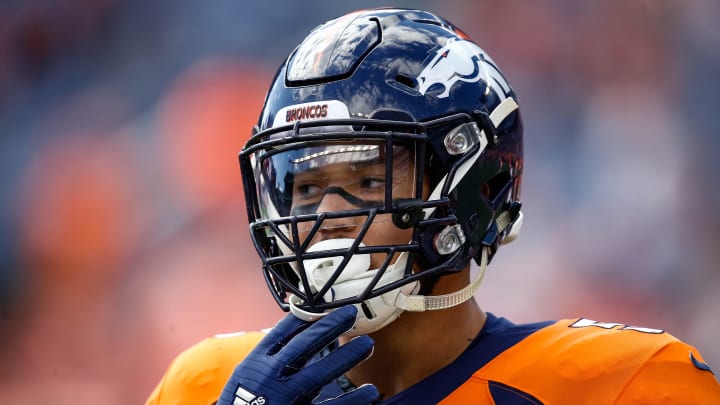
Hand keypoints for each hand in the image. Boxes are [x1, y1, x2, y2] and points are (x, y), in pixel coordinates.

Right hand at [217, 305, 378, 404]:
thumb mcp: (245, 381)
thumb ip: (269, 363)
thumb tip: (297, 341)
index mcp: (255, 364)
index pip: (281, 333)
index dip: (304, 317)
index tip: (324, 306)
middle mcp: (269, 378)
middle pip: (303, 346)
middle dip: (329, 327)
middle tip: (351, 313)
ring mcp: (284, 398)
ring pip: (319, 374)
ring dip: (345, 357)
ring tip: (367, 344)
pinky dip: (353, 399)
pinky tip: (369, 391)